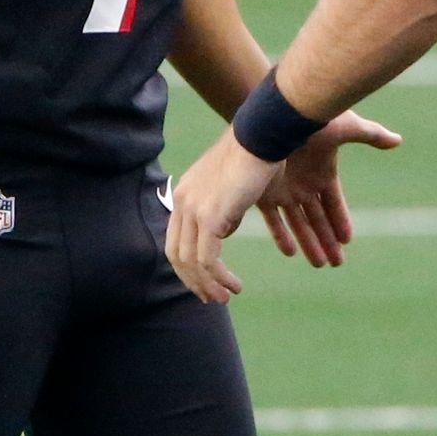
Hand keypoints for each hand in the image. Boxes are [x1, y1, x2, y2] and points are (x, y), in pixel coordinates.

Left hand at [166, 129, 281, 303]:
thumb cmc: (255, 157)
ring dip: (209, 285)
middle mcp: (183, 201)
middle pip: (177, 255)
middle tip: (213, 297)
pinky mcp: (210, 217)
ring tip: (227, 297)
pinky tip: (234, 285)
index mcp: (184, 193)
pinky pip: (208, 260)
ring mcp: (194, 209)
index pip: (175, 239)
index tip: (205, 281)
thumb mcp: (231, 187)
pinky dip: (219, 278)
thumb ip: (222, 209)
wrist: (261, 138)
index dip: (187, 266)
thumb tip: (223, 231)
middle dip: (194, 281)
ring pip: (192, 262)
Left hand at [255, 110, 402, 266]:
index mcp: (322, 171)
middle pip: (317, 218)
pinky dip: (281, 235)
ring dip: (308, 243)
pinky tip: (291, 252)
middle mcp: (303, 182)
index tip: (347, 241)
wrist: (274, 112)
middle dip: (327, 240)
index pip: (333, 203)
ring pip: (297, 223)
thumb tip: (398, 140)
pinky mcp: (263, 190)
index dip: (341, 221)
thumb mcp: (346, 127)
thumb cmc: (311, 118)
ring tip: (319, 264)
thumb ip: (372, 135)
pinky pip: (273, 219)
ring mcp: (283, 188)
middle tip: (336, 264)